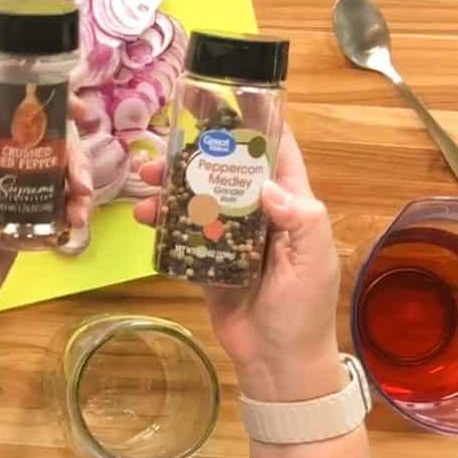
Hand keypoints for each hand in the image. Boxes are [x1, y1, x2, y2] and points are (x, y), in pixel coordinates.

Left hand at [0, 81, 92, 336]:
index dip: (34, 95)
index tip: (71, 102)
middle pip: (38, 137)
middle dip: (68, 148)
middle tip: (82, 175)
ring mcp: (8, 195)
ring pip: (52, 169)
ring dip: (76, 181)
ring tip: (82, 207)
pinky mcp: (22, 224)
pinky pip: (54, 204)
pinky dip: (71, 208)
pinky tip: (77, 222)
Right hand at [133, 126, 344, 400]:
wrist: (277, 362)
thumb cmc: (303, 309)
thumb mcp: (313, 258)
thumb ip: (298, 215)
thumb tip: (263, 183)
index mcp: (292, 204)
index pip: (275, 151)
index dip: (255, 121)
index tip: (226, 95)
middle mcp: (260, 213)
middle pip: (225, 170)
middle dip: (195, 153)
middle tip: (163, 142)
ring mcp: (230, 236)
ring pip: (197, 198)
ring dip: (171, 187)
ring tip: (145, 182)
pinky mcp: (207, 261)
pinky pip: (182, 233)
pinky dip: (163, 222)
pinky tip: (146, 217)